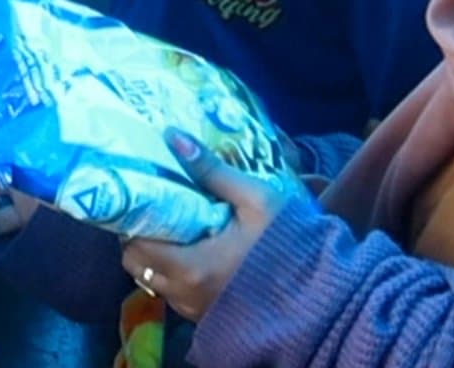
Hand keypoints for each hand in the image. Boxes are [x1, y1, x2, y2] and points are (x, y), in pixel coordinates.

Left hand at [119, 131, 288, 322]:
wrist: (322, 289)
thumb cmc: (290, 241)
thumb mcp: (255, 198)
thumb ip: (211, 170)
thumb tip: (171, 136)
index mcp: (191, 268)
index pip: (134, 246)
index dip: (131, 222)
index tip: (141, 199)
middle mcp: (186, 295)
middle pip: (137, 266)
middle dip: (139, 239)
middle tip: (157, 212)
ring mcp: (197, 311)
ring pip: (154, 282)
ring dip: (156, 258)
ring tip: (175, 229)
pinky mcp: (209, 318)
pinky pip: (175, 295)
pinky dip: (174, 275)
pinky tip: (195, 251)